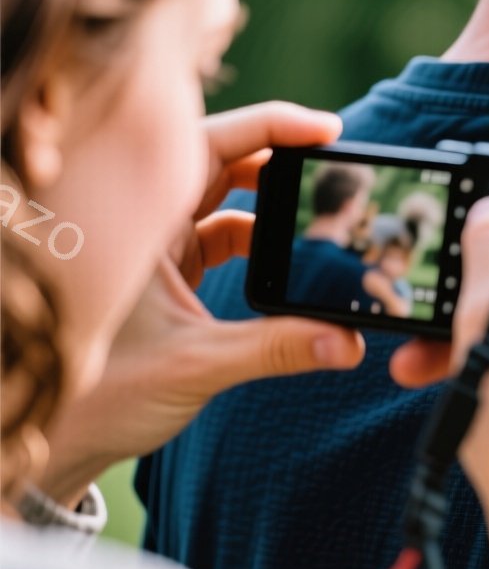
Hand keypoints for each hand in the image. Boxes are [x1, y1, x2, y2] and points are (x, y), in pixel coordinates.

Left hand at [38, 103, 365, 505]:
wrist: (62, 441)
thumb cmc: (99, 398)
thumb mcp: (196, 365)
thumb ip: (277, 347)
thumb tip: (347, 341)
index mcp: (141, 223)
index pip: (211, 144)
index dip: (272, 127)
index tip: (327, 131)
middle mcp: (146, 224)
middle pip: (222, 161)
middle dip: (281, 160)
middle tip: (334, 166)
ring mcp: (157, 247)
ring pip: (225, 201)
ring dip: (272, 206)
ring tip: (319, 214)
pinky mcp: (170, 273)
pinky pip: (222, 236)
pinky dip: (259, 242)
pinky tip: (289, 261)